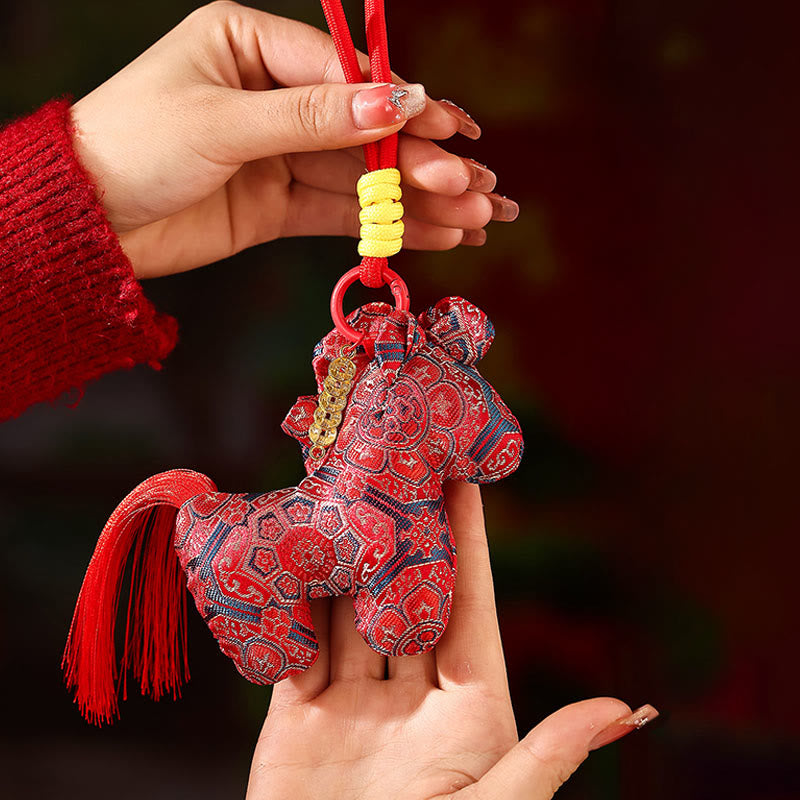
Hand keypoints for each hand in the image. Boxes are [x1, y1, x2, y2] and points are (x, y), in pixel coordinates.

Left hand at [69, 1, 518, 279]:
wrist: (88, 222)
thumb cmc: (135, 144)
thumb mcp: (223, 122)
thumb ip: (310, 117)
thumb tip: (394, 103)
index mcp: (251, 45)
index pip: (345, 74)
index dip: (402, 105)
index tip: (453, 130)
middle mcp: (272, 96)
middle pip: (365, 129)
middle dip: (424, 161)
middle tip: (480, 187)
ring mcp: (278, 154)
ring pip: (362, 177)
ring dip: (420, 200)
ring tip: (479, 217)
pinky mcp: (276, 204)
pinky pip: (341, 212)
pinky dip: (385, 226)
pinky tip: (435, 234)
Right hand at [246, 482, 657, 799]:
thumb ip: (549, 757)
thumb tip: (629, 710)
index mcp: (469, 709)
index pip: (468, 606)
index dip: (465, 542)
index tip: (461, 478)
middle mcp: (413, 696)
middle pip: (405, 594)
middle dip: (398, 531)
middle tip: (391, 465)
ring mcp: (353, 703)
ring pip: (349, 610)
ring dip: (342, 554)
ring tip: (335, 492)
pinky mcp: (297, 717)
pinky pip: (295, 646)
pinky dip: (290, 601)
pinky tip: (288, 552)